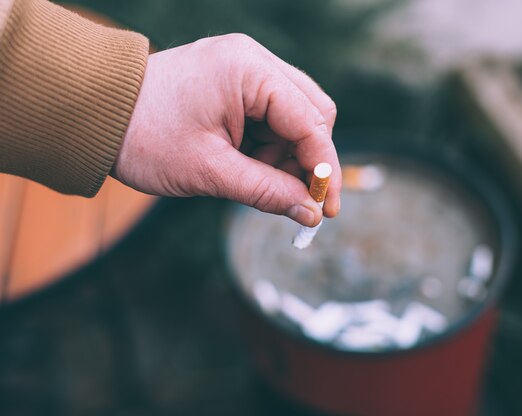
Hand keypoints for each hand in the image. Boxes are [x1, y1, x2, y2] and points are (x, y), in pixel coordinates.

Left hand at [113, 34, 340, 225]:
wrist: (97, 114)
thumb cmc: (144, 137)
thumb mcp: (210, 171)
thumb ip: (267, 191)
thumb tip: (310, 213)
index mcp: (248, 70)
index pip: (311, 121)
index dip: (324, 169)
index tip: (326, 209)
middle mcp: (254, 60)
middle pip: (312, 113)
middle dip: (308, 160)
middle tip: (296, 200)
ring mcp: (246, 69)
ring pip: (296, 117)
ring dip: (288, 155)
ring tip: (257, 180)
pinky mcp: (237, 83)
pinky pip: (273, 117)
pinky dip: (270, 146)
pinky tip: (250, 166)